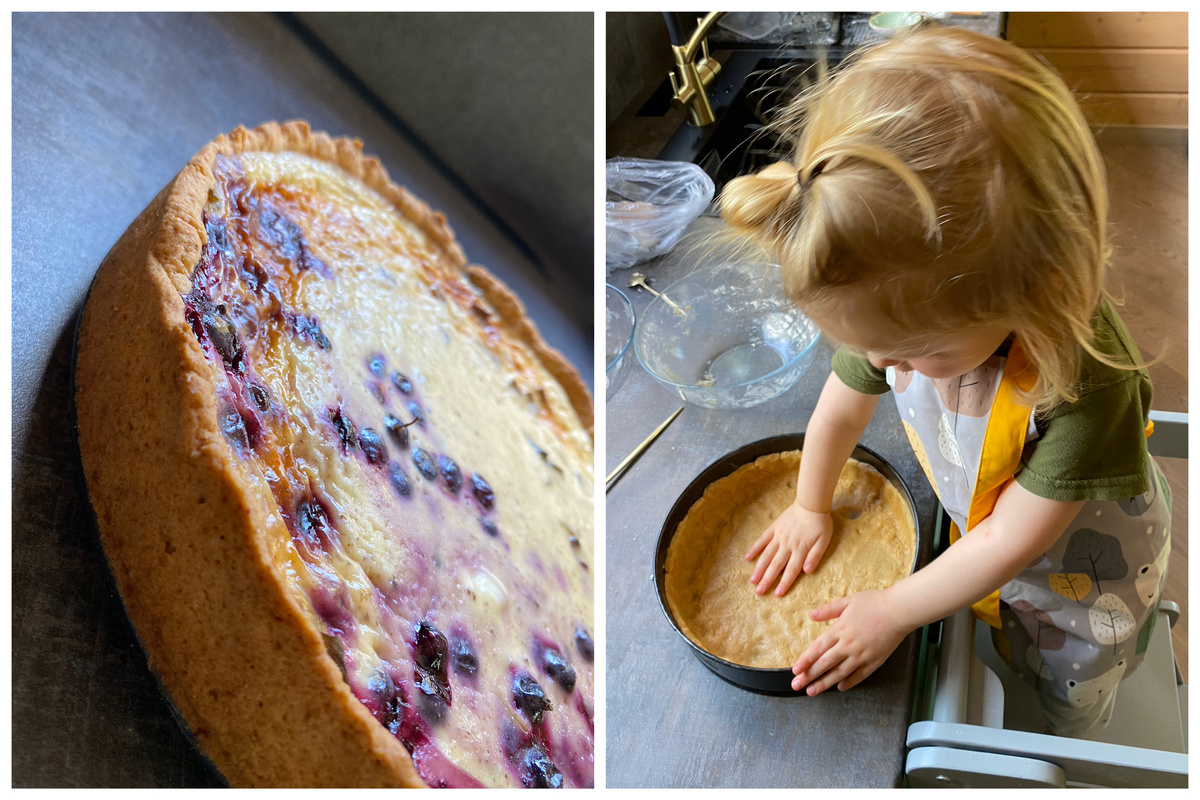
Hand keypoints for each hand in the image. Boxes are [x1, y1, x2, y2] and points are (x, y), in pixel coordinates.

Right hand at [745, 501, 833, 595]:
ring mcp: (779, 537)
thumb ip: (815, 556)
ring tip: (752, 580)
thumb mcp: (824, 541)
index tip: (776, 594)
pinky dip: (755, 548)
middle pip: (775, 565)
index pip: (791, 570)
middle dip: (767, 580)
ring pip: (767, 555)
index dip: (784, 583)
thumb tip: (807, 571)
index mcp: (800, 550)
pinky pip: (762, 540)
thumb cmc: (820, 524)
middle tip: (759, 592)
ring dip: (759, 568)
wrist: (810, 504)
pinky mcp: (774, 528)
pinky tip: (748, 557)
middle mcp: (787, 545)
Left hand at [791, 589, 906, 694]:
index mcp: (840, 630)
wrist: (899, 611)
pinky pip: (859, 675)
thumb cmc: (874, 603)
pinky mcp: (875, 661)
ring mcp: (862, 655)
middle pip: (825, 664)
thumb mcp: (848, 601)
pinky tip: (840, 687)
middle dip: (809, 676)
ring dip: (824, 683)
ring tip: (812, 692)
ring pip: (840, 673)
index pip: (818, 648)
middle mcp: (849, 645)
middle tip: (796, 685)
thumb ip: (829, 609)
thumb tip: (811, 615)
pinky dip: (849, 682)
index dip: (806, 660)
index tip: (795, 670)